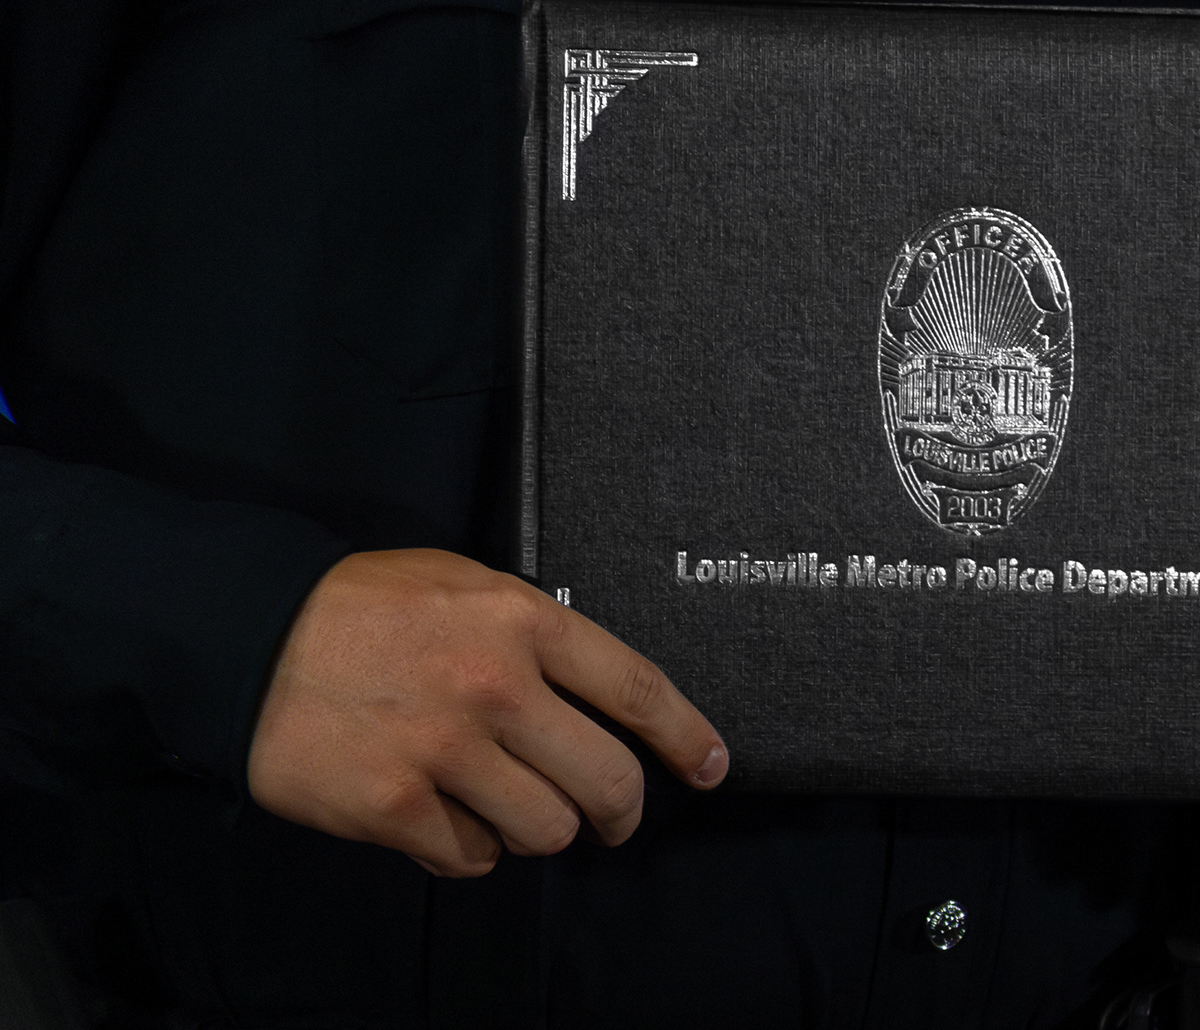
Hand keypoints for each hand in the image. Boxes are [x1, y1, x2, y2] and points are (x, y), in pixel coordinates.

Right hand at [248, 548, 727, 876]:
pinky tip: (444, 819)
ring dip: (535, 830)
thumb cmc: (361, 606)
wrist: (245, 634)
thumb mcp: (464, 583)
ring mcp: (445, 751)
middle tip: (610, 819)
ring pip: (545, 831)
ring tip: (504, 806)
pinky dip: (467, 851)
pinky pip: (470, 859)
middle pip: (607, 781)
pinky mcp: (392, 806)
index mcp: (524, 622)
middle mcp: (497, 687)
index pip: (637, 689)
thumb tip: (592, 691)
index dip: (688, 738)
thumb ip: (533, 631)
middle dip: (620, 812)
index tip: (712, 768)